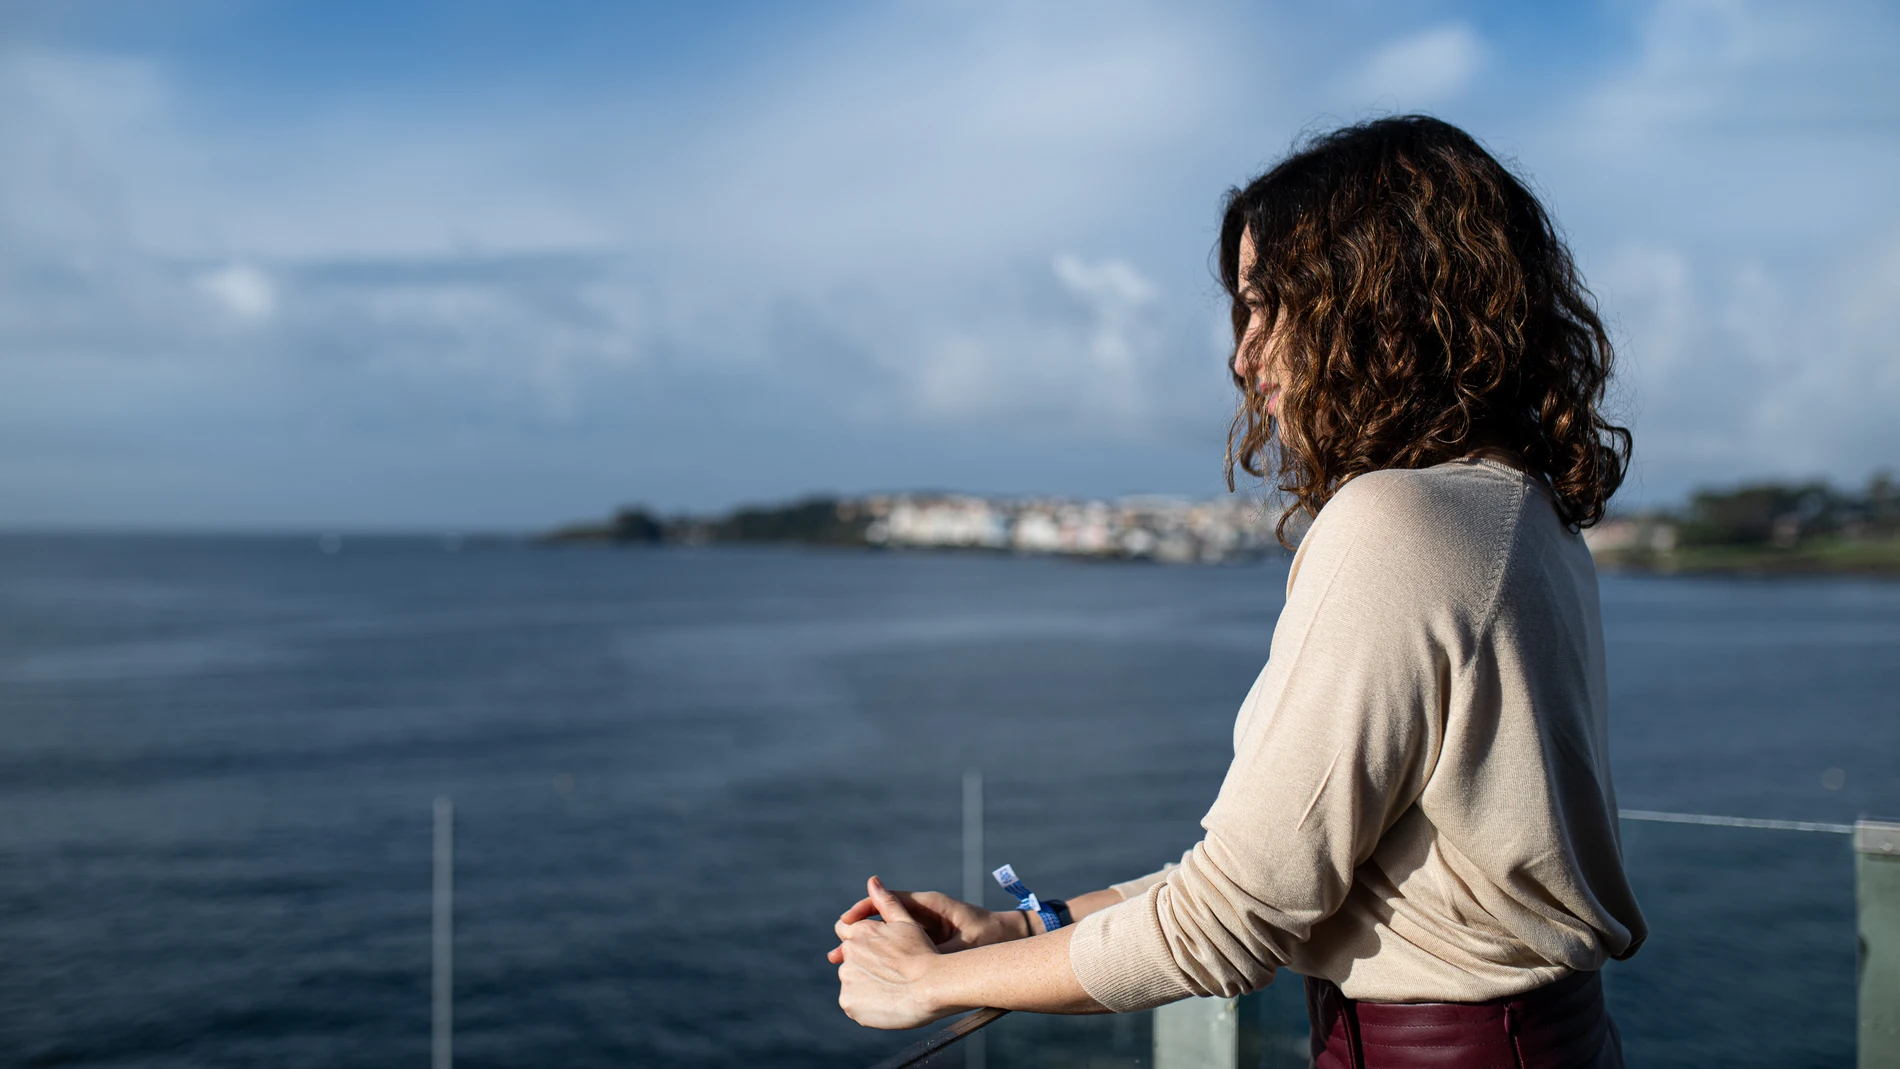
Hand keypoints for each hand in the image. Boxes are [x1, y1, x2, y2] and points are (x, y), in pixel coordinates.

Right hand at [828, 887, 1017, 965]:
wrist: (1009, 938)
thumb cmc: (990, 937)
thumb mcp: (964, 946)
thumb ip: (937, 949)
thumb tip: (909, 958)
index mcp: (929, 904)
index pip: (888, 900)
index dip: (864, 910)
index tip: (846, 924)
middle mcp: (922, 912)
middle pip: (881, 917)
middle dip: (857, 932)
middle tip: (836, 952)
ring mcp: (922, 926)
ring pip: (886, 933)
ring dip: (865, 946)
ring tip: (841, 963)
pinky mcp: (925, 940)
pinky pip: (897, 945)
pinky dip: (880, 954)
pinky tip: (866, 972)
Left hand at [833, 876, 957, 1029]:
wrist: (931, 988)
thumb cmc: (924, 954)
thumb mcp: (906, 923)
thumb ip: (886, 902)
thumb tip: (872, 880)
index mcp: (860, 931)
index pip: (844, 929)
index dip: (859, 938)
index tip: (874, 949)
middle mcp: (849, 952)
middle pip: (847, 958)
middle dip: (862, 962)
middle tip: (888, 972)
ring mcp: (847, 979)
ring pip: (851, 981)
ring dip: (863, 983)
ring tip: (889, 989)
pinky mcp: (848, 1002)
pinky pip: (853, 1003)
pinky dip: (864, 1004)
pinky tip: (885, 1003)